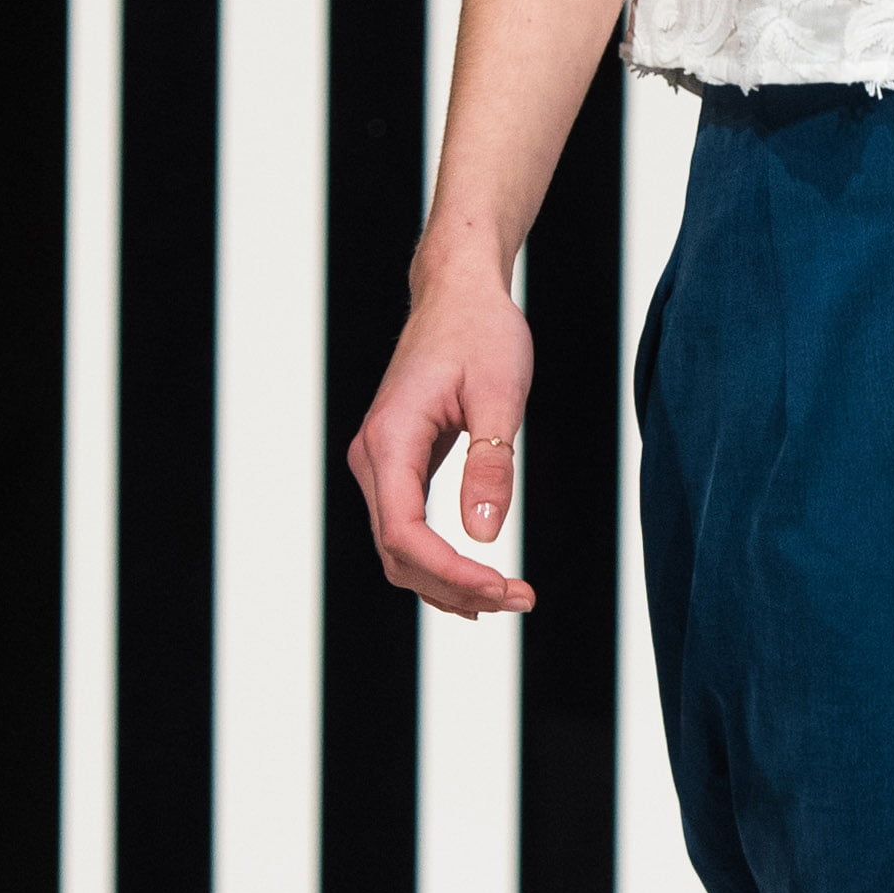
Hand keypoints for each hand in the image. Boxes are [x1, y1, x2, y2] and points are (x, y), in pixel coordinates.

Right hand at [345, 264, 535, 618]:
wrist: (458, 294)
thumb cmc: (481, 332)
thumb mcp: (499, 392)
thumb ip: (491, 462)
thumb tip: (484, 535)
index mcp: (390, 439)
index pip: (404, 533)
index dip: (450, 573)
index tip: (503, 587)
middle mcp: (372, 457)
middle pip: (397, 553)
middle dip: (455, 587)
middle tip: (521, 598)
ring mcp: (381, 463)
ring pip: (398, 549)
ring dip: (447, 583)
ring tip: (508, 597)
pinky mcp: (398, 465)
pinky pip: (407, 529)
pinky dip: (439, 562)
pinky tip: (478, 582)